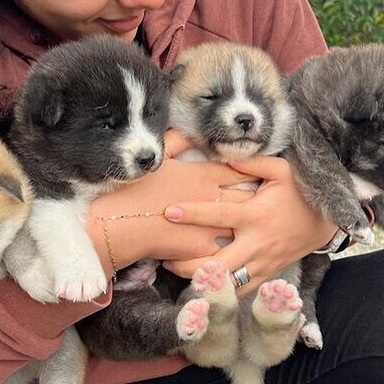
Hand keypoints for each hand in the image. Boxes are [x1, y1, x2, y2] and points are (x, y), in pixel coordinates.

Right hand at [86, 139, 253, 274]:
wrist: (119, 226)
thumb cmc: (134, 189)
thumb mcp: (156, 159)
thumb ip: (177, 141)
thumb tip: (191, 133)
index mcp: (202, 176)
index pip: (237, 170)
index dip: (249, 170)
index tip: (257, 172)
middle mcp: (212, 199)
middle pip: (245, 196)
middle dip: (255, 197)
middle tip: (264, 198)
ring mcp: (210, 226)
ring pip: (239, 224)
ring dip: (244, 222)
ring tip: (252, 223)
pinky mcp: (203, 250)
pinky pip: (223, 248)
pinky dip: (228, 246)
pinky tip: (233, 247)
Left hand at [161, 155, 337, 293]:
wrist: (327, 223)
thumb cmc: (301, 193)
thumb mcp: (283, 170)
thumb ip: (252, 163)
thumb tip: (224, 158)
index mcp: (256, 215)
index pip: (219, 215)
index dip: (193, 214)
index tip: (169, 211)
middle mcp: (257, 242)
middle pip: (217, 262)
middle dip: (188, 263)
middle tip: (164, 257)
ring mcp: (263, 263)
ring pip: (227, 282)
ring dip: (200, 280)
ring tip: (176, 271)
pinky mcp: (268, 274)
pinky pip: (242, 290)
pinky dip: (221, 290)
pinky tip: (202, 285)